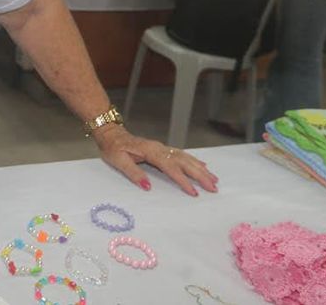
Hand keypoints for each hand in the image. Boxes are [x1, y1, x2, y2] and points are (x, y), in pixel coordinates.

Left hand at [92, 125, 218, 196]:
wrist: (111, 134)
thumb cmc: (113, 148)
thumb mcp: (118, 161)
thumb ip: (134, 173)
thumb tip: (148, 187)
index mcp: (150, 151)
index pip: (170, 167)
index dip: (183, 180)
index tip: (193, 192)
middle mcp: (159, 148)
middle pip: (184, 162)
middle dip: (200, 175)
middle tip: (213, 187)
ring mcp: (162, 148)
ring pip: (186, 158)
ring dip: (201, 168)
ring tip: (214, 179)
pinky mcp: (162, 150)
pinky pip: (182, 155)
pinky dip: (194, 161)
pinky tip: (203, 166)